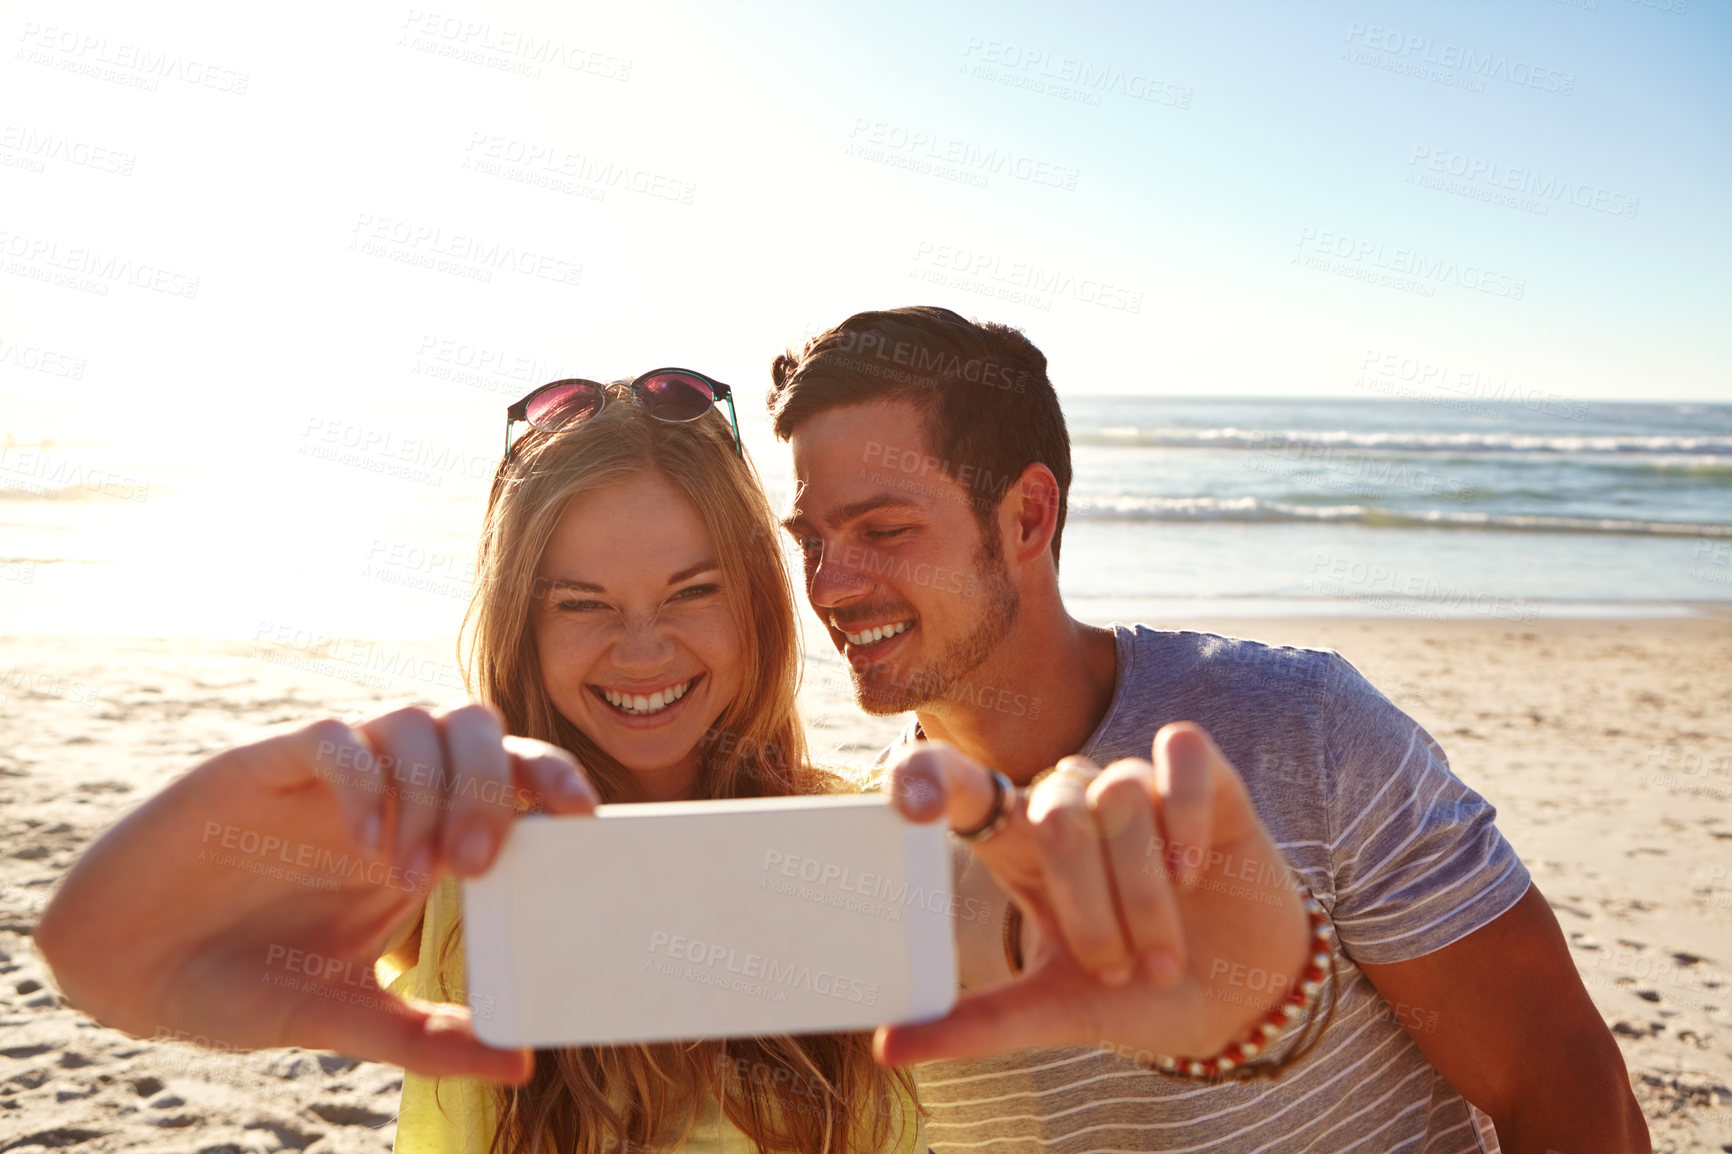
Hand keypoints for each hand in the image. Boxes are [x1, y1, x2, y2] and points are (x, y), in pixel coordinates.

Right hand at [36, 704, 596, 1082]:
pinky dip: (362, 781)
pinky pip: (332, 738)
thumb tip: (520, 1062)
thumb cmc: (241, 980)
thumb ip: (427, 1035)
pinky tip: (361, 844)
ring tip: (421, 871)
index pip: (508, 774)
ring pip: (412, 721)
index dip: (551, 777)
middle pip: (473, 730)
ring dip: (434, 788)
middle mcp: (385, 792)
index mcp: (420, 836)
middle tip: (481, 863)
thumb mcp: (345, 1016)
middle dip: (494, 784)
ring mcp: (329, 773)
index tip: (587, 816)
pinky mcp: (264, 764)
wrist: (126, 967)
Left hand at [880, 723, 1310, 1066]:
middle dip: (1091, 905)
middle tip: (1120, 970)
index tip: (909, 801)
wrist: (1245, 1001)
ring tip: (1166, 952)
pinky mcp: (1204, 776)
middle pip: (1056, 813)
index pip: (961, 788)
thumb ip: (979, 1022)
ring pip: (1120, 795)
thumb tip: (887, 1049)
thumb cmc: (1137, 995)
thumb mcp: (1055, 1011)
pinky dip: (1187, 812)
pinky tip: (1196, 869)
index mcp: (1020, 847)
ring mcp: (1136, 786)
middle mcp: (1072, 804)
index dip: (930, 776)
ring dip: (1145, 890)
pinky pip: (1180, 755)